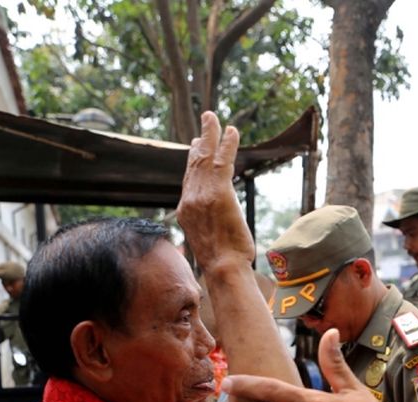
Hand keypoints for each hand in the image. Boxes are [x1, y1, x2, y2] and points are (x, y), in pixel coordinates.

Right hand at [175, 111, 254, 274]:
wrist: (223, 268)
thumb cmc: (221, 264)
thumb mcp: (207, 243)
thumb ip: (207, 228)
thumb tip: (213, 230)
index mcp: (185, 211)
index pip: (188, 179)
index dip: (193, 161)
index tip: (195, 145)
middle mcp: (189, 199)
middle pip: (193, 163)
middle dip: (199, 140)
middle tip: (205, 121)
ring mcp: (202, 194)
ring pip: (205, 156)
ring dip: (211, 134)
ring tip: (214, 117)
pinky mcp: (219, 192)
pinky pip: (222, 160)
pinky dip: (227, 144)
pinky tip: (232, 130)